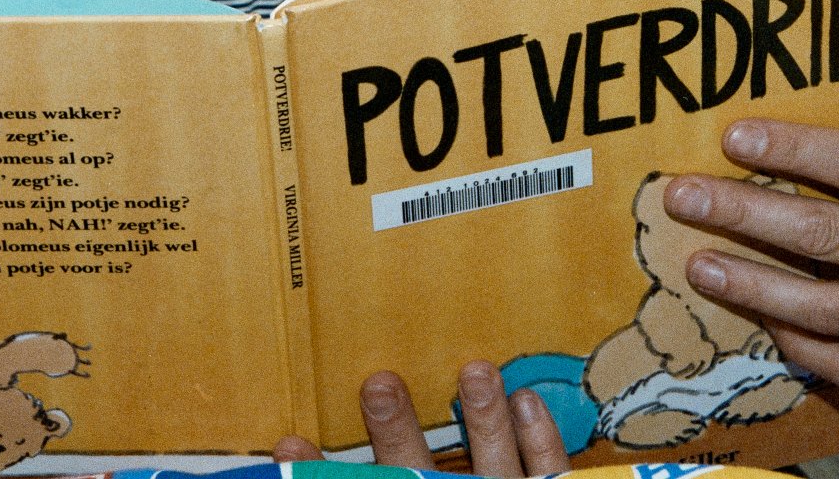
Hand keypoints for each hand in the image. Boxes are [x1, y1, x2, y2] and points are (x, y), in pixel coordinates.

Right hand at [273, 361, 569, 476]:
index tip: (289, 443)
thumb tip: (305, 468)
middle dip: (397, 432)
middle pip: (419, 476)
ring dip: (485, 418)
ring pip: (496, 465)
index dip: (320, 474)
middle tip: (380, 384)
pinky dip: (541, 440)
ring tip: (478, 371)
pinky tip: (528, 400)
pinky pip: (550, 474)